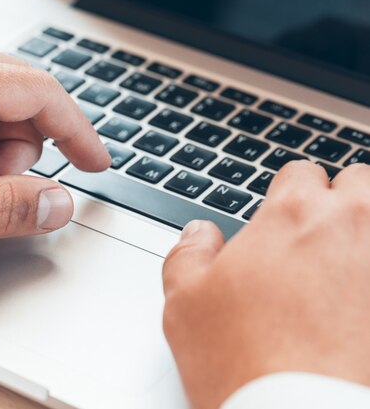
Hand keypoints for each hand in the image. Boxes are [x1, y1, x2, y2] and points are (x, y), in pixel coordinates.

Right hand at [162, 161, 369, 408]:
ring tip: (350, 262)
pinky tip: (361, 302)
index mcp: (291, 216)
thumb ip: (188, 253)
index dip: (287, 195)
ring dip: (367, 229)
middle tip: (321, 237)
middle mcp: (351, 226)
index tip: (282, 221)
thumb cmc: (243, 363)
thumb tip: (199, 233)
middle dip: (340, 201)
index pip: (300, 173)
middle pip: (359, 181)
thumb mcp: (184, 303)